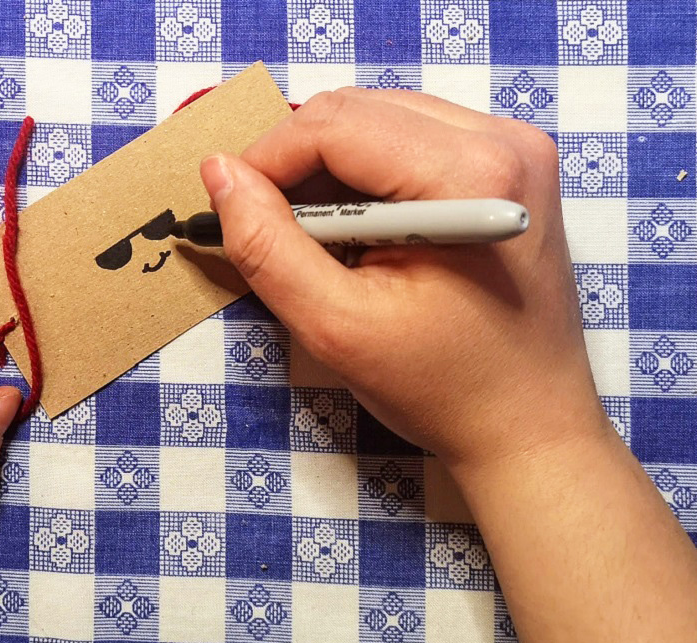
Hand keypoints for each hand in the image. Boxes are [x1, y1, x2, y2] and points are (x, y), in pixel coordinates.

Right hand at [202, 88, 607, 476]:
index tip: (230, 211)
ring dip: (328, 171)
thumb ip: (267, 246)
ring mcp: (512, 149)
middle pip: (356, 110)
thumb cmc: (442, 388)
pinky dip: (366, 178)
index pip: (335, 124)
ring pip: (378, 118)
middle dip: (295, 163)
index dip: (266, 160)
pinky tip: (362, 236)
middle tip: (268, 231)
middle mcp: (502, 140)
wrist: (529, 427)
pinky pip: (409, 139)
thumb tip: (218, 173)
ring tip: (318, 243)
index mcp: (471, 175)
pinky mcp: (509, 166)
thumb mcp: (336, 326)